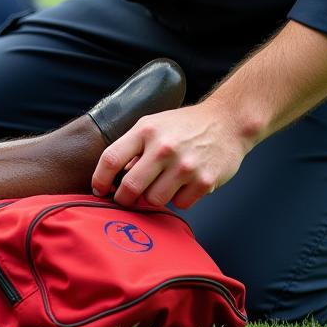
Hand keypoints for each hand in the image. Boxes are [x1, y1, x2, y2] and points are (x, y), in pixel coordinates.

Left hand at [90, 101, 250, 209]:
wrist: (227, 122)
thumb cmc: (184, 125)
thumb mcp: (154, 126)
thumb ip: (134, 148)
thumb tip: (116, 178)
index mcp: (146, 131)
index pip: (111, 159)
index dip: (99, 179)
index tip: (98, 190)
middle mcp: (164, 148)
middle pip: (130, 187)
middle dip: (124, 198)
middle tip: (126, 199)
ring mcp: (185, 166)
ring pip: (154, 200)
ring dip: (154, 197)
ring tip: (163, 184)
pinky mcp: (204, 181)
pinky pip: (180, 204)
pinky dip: (179, 198)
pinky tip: (184, 183)